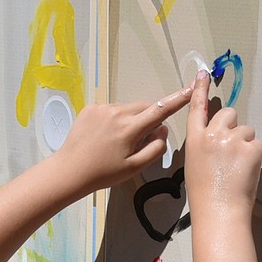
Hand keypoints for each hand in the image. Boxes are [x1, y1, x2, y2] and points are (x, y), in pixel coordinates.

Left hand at [54, 85, 193, 193]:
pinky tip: (104, 137)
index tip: (192, 87)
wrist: (70, 171)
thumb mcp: (134, 167)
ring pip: (128, 109)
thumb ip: (155, 149)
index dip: (179, 99)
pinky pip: (112, 109)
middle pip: (145, 108)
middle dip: (148, 119)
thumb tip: (162, 131)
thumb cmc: (103, 173)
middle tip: (138, 141)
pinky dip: (114, 120)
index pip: (161, 110)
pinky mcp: (91, 108)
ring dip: (130, 120)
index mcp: (130, 128)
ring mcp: (102, 108)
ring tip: (116, 142)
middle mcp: (117, 113)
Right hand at [182, 72, 261, 217]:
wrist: (218, 211)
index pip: (197, 109)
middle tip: (233, 150)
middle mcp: (213, 135)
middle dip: (234, 127)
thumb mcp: (196, 166)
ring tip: (238, 169)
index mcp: (195, 140)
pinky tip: (247, 172)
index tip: (203, 75)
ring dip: (246, 146)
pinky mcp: (251, 148)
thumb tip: (221, 140)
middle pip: (229, 114)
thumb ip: (206, 147)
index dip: (200, 90)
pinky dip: (256, 157)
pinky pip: (259, 144)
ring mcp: (233, 140)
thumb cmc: (205, 196)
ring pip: (247, 131)